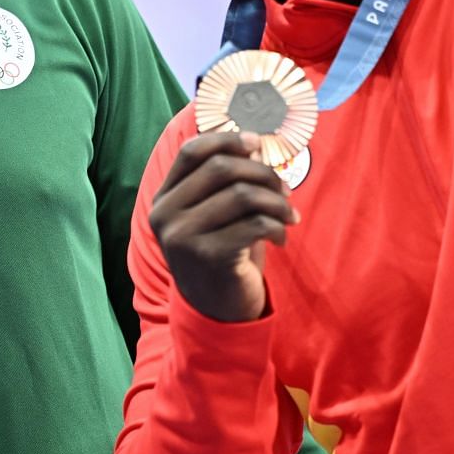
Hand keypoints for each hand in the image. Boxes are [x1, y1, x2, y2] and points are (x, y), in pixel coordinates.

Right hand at [149, 132, 298, 323]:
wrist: (216, 312)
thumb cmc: (221, 254)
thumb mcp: (215, 214)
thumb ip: (224, 181)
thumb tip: (252, 144)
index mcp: (164, 198)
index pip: (191, 152)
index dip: (227, 140)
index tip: (256, 144)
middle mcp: (166, 215)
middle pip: (221, 168)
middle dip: (262, 173)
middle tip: (285, 189)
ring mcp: (184, 237)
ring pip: (242, 195)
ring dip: (276, 201)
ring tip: (289, 215)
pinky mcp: (209, 257)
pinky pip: (254, 223)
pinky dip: (276, 226)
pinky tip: (281, 237)